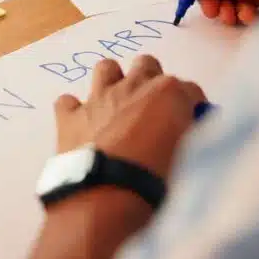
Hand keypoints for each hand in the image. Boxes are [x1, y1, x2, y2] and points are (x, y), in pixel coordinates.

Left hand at [54, 56, 205, 177]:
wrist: (109, 193)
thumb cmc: (158, 178)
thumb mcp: (189, 154)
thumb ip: (188, 133)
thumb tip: (187, 130)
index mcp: (167, 93)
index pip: (189, 89)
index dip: (191, 106)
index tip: (191, 123)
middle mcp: (132, 86)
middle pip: (146, 64)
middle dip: (152, 81)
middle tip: (153, 108)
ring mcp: (98, 98)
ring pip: (106, 68)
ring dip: (113, 83)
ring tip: (117, 106)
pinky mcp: (70, 117)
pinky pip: (67, 102)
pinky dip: (74, 111)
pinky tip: (81, 126)